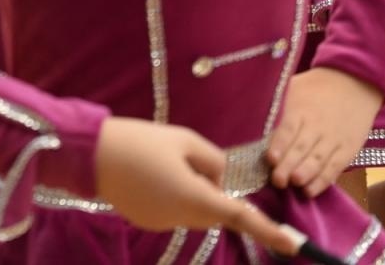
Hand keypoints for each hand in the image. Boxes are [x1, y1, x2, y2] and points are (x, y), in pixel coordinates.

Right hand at [95, 118, 300, 254]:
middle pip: (215, 208)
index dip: (269, 231)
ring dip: (190, 189)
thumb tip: (219, 180)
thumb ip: (213, 160)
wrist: (89, 154)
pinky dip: (170, 194)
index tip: (294, 245)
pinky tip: (146, 173)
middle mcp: (183, 217)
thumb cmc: (139, 140)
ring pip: (193, 209)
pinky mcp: (148, 222)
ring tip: (159, 161)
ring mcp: (163, 224)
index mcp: (196, 197)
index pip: (240, 216)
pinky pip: (173, 210)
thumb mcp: (184, 139)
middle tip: (184, 157)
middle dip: (212, 188)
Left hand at [266, 67, 381, 195]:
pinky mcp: (348, 149)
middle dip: (288, 166)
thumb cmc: (317, 86)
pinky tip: (310, 191)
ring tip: (293, 184)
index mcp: (302, 110)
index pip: (289, 129)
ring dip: (305, 175)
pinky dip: (323, 181)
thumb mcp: (294, 86)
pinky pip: (335, 168)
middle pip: (302, 148)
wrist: (355, 82)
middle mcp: (318, 126)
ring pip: (318, 160)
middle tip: (277, 181)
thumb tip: (253, 116)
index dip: (280, 145)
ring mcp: (334, 139)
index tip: (270, 159)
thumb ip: (278, 103)